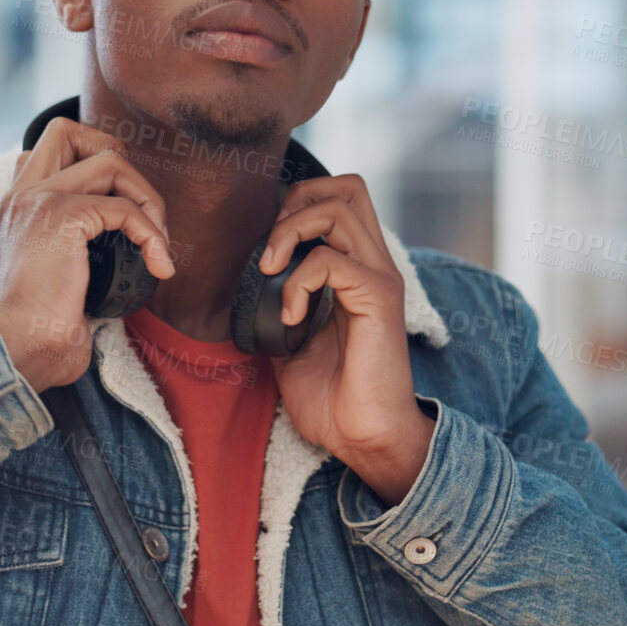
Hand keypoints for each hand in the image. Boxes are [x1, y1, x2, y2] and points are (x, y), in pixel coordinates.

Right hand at [0, 118, 175, 392]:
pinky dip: (152, 235)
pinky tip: (158, 266)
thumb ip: (77, 247)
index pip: (49, 146)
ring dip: (147, 199)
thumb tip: (126, 249)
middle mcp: (23, 194)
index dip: (90, 159)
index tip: (119, 209)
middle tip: (139, 211)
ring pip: (111, 160)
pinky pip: (126, 208)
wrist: (19, 350)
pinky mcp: (63, 216)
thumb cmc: (39, 330)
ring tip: (156, 244)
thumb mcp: (57, 274)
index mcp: (17, 204)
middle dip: (117, 159)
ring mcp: (40, 200)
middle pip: (70, 129)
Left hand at [257, 174, 432, 503]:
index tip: (268, 251)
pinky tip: (289, 315)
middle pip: (346, 186)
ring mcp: (380, 278)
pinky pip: (331, 260)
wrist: (364, 438)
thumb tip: (246, 289)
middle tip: (271, 252)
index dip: (297, 206)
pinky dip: (298, 280)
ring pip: (339, 208)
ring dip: (290, 232)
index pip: (338, 199)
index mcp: (357, 270)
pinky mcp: (379, 299)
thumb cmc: (334, 399)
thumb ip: (277, 308)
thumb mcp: (290, 345)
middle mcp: (374, 264)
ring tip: (272, 271)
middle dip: (296, 204)